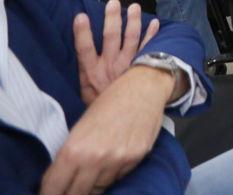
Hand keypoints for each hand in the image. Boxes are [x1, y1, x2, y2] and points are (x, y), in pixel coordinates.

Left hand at [41, 67, 173, 194]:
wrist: (143, 88)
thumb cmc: (109, 101)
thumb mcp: (81, 126)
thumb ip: (71, 154)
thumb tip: (62, 177)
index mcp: (75, 149)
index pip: (53, 187)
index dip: (49, 193)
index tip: (50, 192)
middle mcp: (95, 158)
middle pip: (76, 193)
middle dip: (71, 192)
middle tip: (70, 187)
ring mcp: (117, 160)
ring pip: (99, 188)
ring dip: (94, 184)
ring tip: (94, 170)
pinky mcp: (136, 159)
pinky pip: (119, 177)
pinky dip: (113, 173)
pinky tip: (114, 159)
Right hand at [74, 0, 158, 106]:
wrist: (117, 118)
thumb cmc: (98, 102)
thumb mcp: (82, 90)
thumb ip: (82, 72)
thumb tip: (74, 56)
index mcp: (90, 72)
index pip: (84, 48)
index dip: (82, 32)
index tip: (81, 16)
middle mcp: (109, 66)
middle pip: (111, 37)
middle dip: (112, 18)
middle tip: (113, 3)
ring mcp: (126, 65)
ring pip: (131, 38)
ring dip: (133, 21)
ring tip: (134, 7)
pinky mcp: (139, 67)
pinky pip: (148, 48)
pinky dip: (152, 35)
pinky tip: (155, 23)